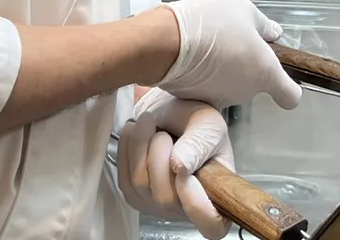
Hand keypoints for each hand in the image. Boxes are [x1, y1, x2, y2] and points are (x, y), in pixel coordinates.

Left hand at [118, 89, 232, 238]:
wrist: (175, 114)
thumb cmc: (198, 125)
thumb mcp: (209, 127)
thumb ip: (198, 146)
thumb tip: (180, 166)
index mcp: (215, 199)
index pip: (211, 224)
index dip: (198, 205)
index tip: (187, 173)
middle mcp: (186, 211)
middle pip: (165, 199)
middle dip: (159, 157)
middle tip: (163, 133)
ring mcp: (157, 207)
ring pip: (139, 185)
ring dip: (140, 146)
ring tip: (149, 123)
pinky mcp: (135, 196)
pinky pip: (124, 177)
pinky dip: (126, 149)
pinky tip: (135, 132)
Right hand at [157, 0, 302, 109]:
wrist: (166, 42)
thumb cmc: (210, 23)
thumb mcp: (244, 10)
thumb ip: (263, 25)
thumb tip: (273, 33)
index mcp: (265, 72)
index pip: (290, 97)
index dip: (289, 87)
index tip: (282, 78)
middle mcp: (245, 92)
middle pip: (253, 83)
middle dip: (245, 65)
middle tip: (230, 39)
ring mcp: (219, 98)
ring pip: (227, 84)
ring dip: (221, 68)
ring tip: (206, 42)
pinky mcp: (195, 100)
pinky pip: (204, 86)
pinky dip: (200, 74)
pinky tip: (190, 54)